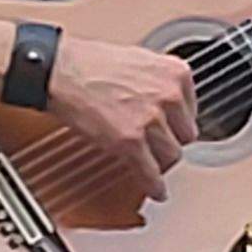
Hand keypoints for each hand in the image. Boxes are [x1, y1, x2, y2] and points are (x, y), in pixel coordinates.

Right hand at [49, 38, 197, 197]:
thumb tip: (166, 102)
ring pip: (171, 155)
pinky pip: (151, 173)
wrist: (60, 70)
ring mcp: (151, 120)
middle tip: (158, 145)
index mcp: (175, 74)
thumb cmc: (89, 63)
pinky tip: (156, 189)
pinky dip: (154, 186)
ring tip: (151, 163)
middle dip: (171, 141)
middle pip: (185, 135)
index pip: (191, 110)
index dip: (177, 121)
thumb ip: (159, 82)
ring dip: (160, 161)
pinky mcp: (131, 142)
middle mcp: (169, 96)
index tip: (172, 128)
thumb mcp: (139, 61)